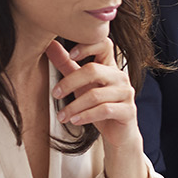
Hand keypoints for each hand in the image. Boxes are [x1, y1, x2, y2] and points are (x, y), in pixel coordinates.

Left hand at [46, 40, 150, 177]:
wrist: (118, 133)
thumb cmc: (99, 106)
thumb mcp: (80, 84)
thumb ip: (66, 64)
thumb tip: (50, 45)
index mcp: (110, 66)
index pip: (104, 44)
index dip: (88, 46)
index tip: (71, 55)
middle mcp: (120, 77)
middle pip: (93, 70)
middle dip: (70, 82)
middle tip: (55, 94)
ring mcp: (126, 93)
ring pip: (96, 95)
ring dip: (74, 106)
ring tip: (62, 115)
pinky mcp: (128, 111)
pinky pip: (104, 110)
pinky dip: (86, 116)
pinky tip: (75, 121)